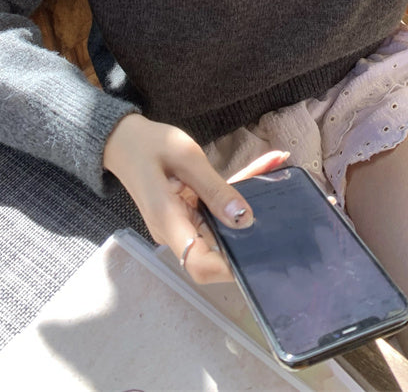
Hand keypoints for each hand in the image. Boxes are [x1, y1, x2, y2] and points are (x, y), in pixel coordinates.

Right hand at [102, 113, 287, 282]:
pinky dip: (238, 191)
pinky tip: (264, 166)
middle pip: (218, 245)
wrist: (123, 140)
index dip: (229, 268)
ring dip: (250, 202)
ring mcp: (182, 222)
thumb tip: (244, 219)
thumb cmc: (149, 145)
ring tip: (278, 168)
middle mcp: (176, 230)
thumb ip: (215, 189)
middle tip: (283, 205)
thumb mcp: (186, 158)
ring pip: (222, 224)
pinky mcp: (188, 211)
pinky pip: (217, 208)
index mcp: (170, 221)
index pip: (199, 263)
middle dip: (251, 229)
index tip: (259, 252)